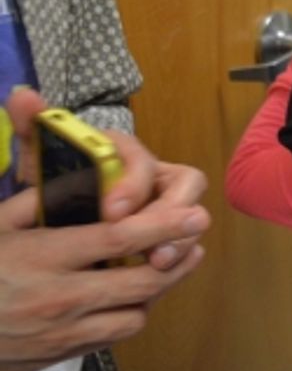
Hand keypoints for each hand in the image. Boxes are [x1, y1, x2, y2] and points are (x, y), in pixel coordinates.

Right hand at [0, 187, 207, 370]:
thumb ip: (41, 201)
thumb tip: (83, 176)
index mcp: (42, 258)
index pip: (117, 240)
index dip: (162, 226)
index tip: (194, 214)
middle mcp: (58, 298)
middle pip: (140, 282)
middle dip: (175, 259)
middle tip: (194, 238)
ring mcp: (61, 333)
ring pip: (135, 314)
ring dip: (155, 290)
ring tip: (166, 264)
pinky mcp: (61, 355)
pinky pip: (114, 336)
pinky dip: (130, 314)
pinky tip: (132, 296)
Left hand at [6, 88, 208, 270]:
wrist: (59, 211)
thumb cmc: (56, 181)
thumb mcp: (41, 156)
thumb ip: (33, 127)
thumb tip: (22, 96)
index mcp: (126, 153)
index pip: (143, 159)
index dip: (134, 183)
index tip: (111, 211)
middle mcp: (154, 175)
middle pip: (186, 185)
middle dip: (171, 215)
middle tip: (148, 244)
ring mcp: (164, 203)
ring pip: (190, 216)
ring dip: (179, 239)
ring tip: (157, 263)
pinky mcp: (165, 231)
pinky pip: (182, 240)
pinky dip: (174, 256)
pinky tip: (155, 275)